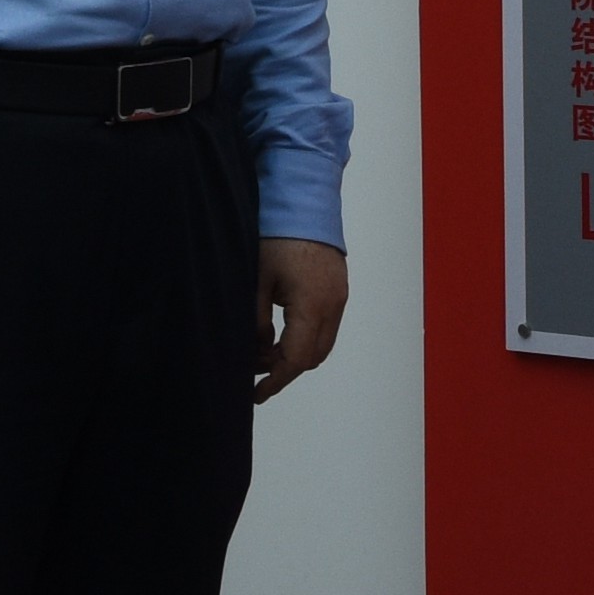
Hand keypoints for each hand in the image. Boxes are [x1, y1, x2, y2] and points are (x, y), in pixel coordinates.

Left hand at [252, 238, 350, 404]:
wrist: (304, 201)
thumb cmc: (277, 236)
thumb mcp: (256, 281)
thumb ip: (256, 321)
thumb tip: (258, 348)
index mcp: (312, 306)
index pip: (297, 359)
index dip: (276, 380)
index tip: (257, 393)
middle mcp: (332, 305)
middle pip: (313, 357)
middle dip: (284, 369)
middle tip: (254, 369)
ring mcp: (339, 297)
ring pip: (321, 343)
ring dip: (295, 353)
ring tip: (263, 348)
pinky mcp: (338, 288)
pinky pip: (325, 325)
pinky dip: (305, 336)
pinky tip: (280, 329)